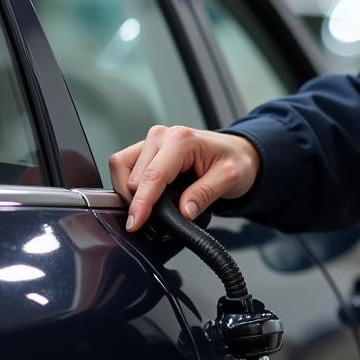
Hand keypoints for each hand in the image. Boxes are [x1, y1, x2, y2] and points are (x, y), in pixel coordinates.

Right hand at [109, 125, 260, 231]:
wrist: (238, 151)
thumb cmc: (235, 160)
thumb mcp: (229, 178)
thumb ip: (205, 194)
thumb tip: (184, 212)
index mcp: (182, 140)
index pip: (153, 175)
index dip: (142, 203)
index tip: (135, 223)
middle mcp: (162, 136)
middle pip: (131, 175)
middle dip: (137, 200)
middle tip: (153, 219)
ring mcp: (153, 140)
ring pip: (122, 168)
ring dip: (130, 191)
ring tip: (149, 207)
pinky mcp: (147, 148)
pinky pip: (125, 165)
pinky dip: (130, 184)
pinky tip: (148, 195)